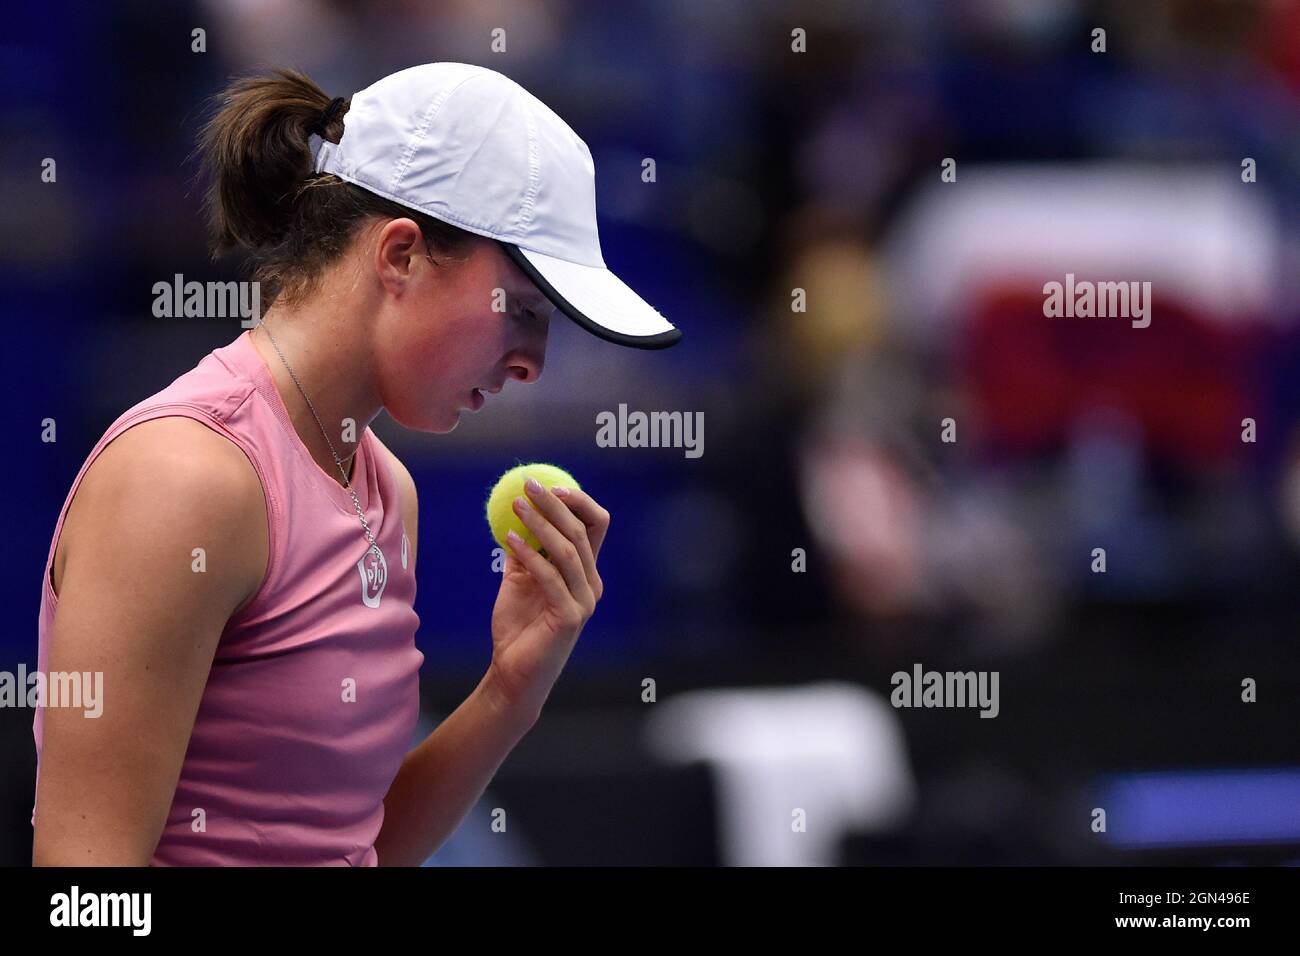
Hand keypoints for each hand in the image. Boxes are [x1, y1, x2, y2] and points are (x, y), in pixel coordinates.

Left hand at [487, 478, 608, 724]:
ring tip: (515, 507)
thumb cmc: (518, 627)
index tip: (548, 485)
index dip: (578, 502)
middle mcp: (591, 585)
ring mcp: (583, 602)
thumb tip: (515, 513)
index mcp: (585, 574)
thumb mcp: (519, 580)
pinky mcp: (569, 617)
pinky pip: (549, 576)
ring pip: (567, 550)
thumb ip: (524, 551)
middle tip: (529, 485)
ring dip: (540, 523)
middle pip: (582, 532)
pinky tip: (508, 540)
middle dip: (556, 504)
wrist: (512, 673)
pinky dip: (529, 554)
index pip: (595, 527)